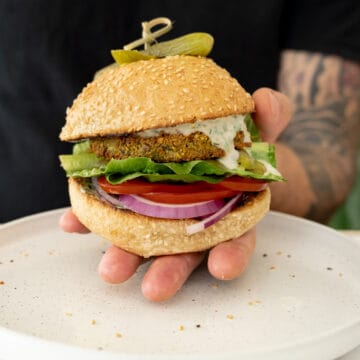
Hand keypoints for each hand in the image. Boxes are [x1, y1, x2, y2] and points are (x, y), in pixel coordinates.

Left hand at [59, 88, 291, 301]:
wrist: (207, 143)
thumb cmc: (235, 144)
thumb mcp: (256, 128)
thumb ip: (268, 117)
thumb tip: (267, 100)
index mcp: (228, 210)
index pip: (235, 237)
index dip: (231, 254)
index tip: (223, 268)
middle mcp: (194, 222)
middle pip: (185, 251)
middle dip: (171, 270)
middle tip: (155, 289)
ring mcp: (160, 216)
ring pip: (145, 242)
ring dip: (127, 256)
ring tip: (111, 270)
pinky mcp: (131, 204)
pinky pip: (110, 214)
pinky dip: (90, 220)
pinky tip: (72, 222)